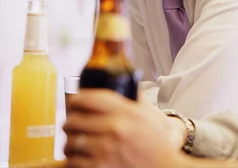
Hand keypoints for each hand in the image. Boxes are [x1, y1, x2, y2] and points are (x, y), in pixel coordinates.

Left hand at [63, 89, 183, 167]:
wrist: (163, 167)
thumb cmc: (156, 143)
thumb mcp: (148, 114)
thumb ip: (134, 97)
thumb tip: (120, 83)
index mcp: (127, 112)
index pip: (90, 98)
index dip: (76, 99)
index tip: (74, 102)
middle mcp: (115, 129)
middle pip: (75, 120)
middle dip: (70, 122)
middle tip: (72, 124)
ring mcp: (106, 150)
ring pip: (70, 142)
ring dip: (69, 142)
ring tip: (75, 142)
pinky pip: (73, 161)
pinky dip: (73, 159)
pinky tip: (80, 157)